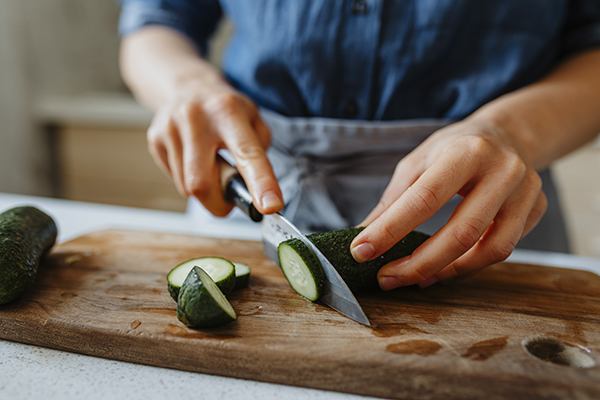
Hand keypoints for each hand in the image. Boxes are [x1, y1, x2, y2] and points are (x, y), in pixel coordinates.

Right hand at [147, 80, 283, 215]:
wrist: (188, 86)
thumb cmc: (227, 110)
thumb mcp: (254, 120)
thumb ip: (259, 155)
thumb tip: (257, 193)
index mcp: (228, 111)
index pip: (247, 153)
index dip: (260, 182)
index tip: (269, 206)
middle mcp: (196, 117)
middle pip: (202, 183)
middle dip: (218, 203)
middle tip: (229, 199)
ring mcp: (171, 127)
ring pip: (187, 187)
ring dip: (204, 190)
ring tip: (210, 166)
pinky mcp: (155, 138)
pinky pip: (174, 179)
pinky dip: (188, 179)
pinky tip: (193, 160)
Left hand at [350, 117, 546, 289]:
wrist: (508, 134)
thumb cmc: (455, 148)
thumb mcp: (418, 162)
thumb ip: (393, 200)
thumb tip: (363, 237)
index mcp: (466, 151)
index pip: (424, 198)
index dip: (390, 229)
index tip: (362, 251)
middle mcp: (502, 171)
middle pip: (461, 232)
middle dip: (418, 264)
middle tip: (386, 277)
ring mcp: (526, 192)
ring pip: (490, 249)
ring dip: (446, 271)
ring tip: (414, 278)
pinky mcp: (536, 210)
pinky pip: (502, 249)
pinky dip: (469, 265)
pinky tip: (444, 267)